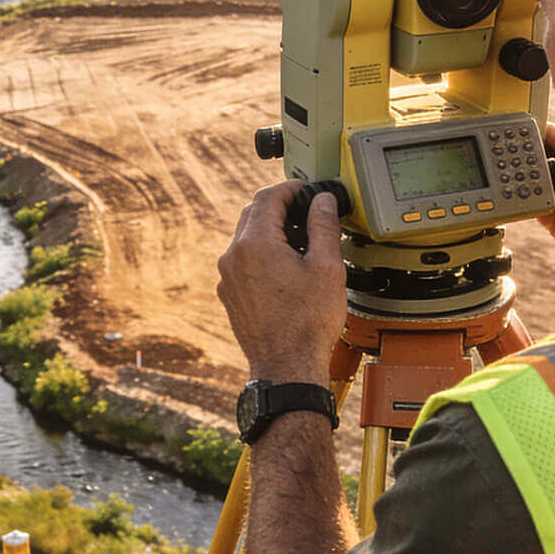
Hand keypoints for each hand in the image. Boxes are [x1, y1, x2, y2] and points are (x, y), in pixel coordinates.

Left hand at [217, 180, 346, 383]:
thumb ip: (323, 226)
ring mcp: (228, 277)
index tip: (306, 189)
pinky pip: (243, 261)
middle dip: (279, 207)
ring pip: (246, 238)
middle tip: (305, 211)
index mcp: (255, 244)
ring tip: (300, 241)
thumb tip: (322, 202)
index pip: (267, 197)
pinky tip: (285, 267)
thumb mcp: (327, 267)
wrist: (287, 366)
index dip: (290, 187)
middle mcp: (233, 257)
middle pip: (252, 214)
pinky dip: (261, 254)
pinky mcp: (230, 295)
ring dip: (270, 231)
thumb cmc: (307, 323)